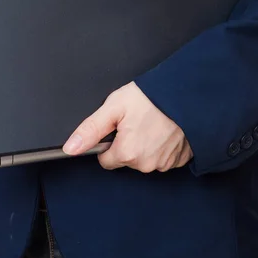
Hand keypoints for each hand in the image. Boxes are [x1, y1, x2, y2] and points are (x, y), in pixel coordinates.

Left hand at [63, 82, 192, 172]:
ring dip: (146, 146)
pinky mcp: (179, 160)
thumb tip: (70, 148)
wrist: (186, 93)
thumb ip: (90, 130)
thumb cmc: (151, 98)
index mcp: (127, 153)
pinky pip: (163, 158)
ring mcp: (164, 164)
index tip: (119, 129)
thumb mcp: (114, 107)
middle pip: (126, 160)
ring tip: (152, 124)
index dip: (109, 143)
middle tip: (137, 122)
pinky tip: (164, 131)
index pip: (106, 160)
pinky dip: (162, 147)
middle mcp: (146, 164)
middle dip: (128, 144)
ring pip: (144, 160)